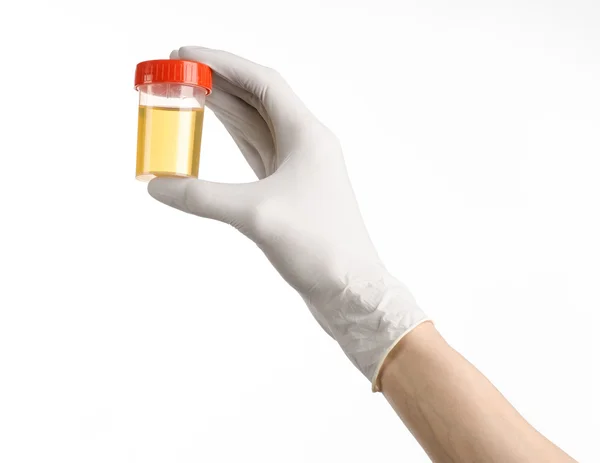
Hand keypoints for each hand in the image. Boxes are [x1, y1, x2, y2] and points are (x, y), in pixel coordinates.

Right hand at [148, 46, 428, 388]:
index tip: (186, 55)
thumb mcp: (255, 215)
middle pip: (258, 100)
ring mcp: (298, 169)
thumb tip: (157, 186)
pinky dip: (233, 140)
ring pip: (256, 126)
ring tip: (189, 93)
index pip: (262, 83)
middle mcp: (306, 145)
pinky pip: (257, 153)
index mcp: (307, 136)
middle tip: (179, 72)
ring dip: (224, 108)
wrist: (349, 289)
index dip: (223, 63)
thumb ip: (202, 196)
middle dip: (219, 82)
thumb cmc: (317, 248)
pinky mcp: (289, 192)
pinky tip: (214, 132)